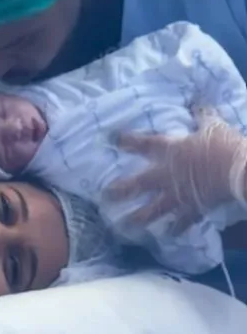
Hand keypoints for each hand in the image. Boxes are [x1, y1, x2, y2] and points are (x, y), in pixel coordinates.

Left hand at [105, 106, 246, 233]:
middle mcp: (167, 174)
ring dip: (137, 217)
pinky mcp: (193, 209)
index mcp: (170, 151)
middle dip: (120, 190)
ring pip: (153, 208)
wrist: (240, 171)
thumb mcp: (213, 126)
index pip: (142, 144)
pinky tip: (167, 236)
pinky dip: (175, 229)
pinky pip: (181, 222)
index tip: (111, 140)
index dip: (126, 141)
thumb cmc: (224, 146)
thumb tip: (198, 102)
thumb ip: (202, 115)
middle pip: (138, 183)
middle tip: (104, 196)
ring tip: (123, 224)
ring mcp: (178, 195)